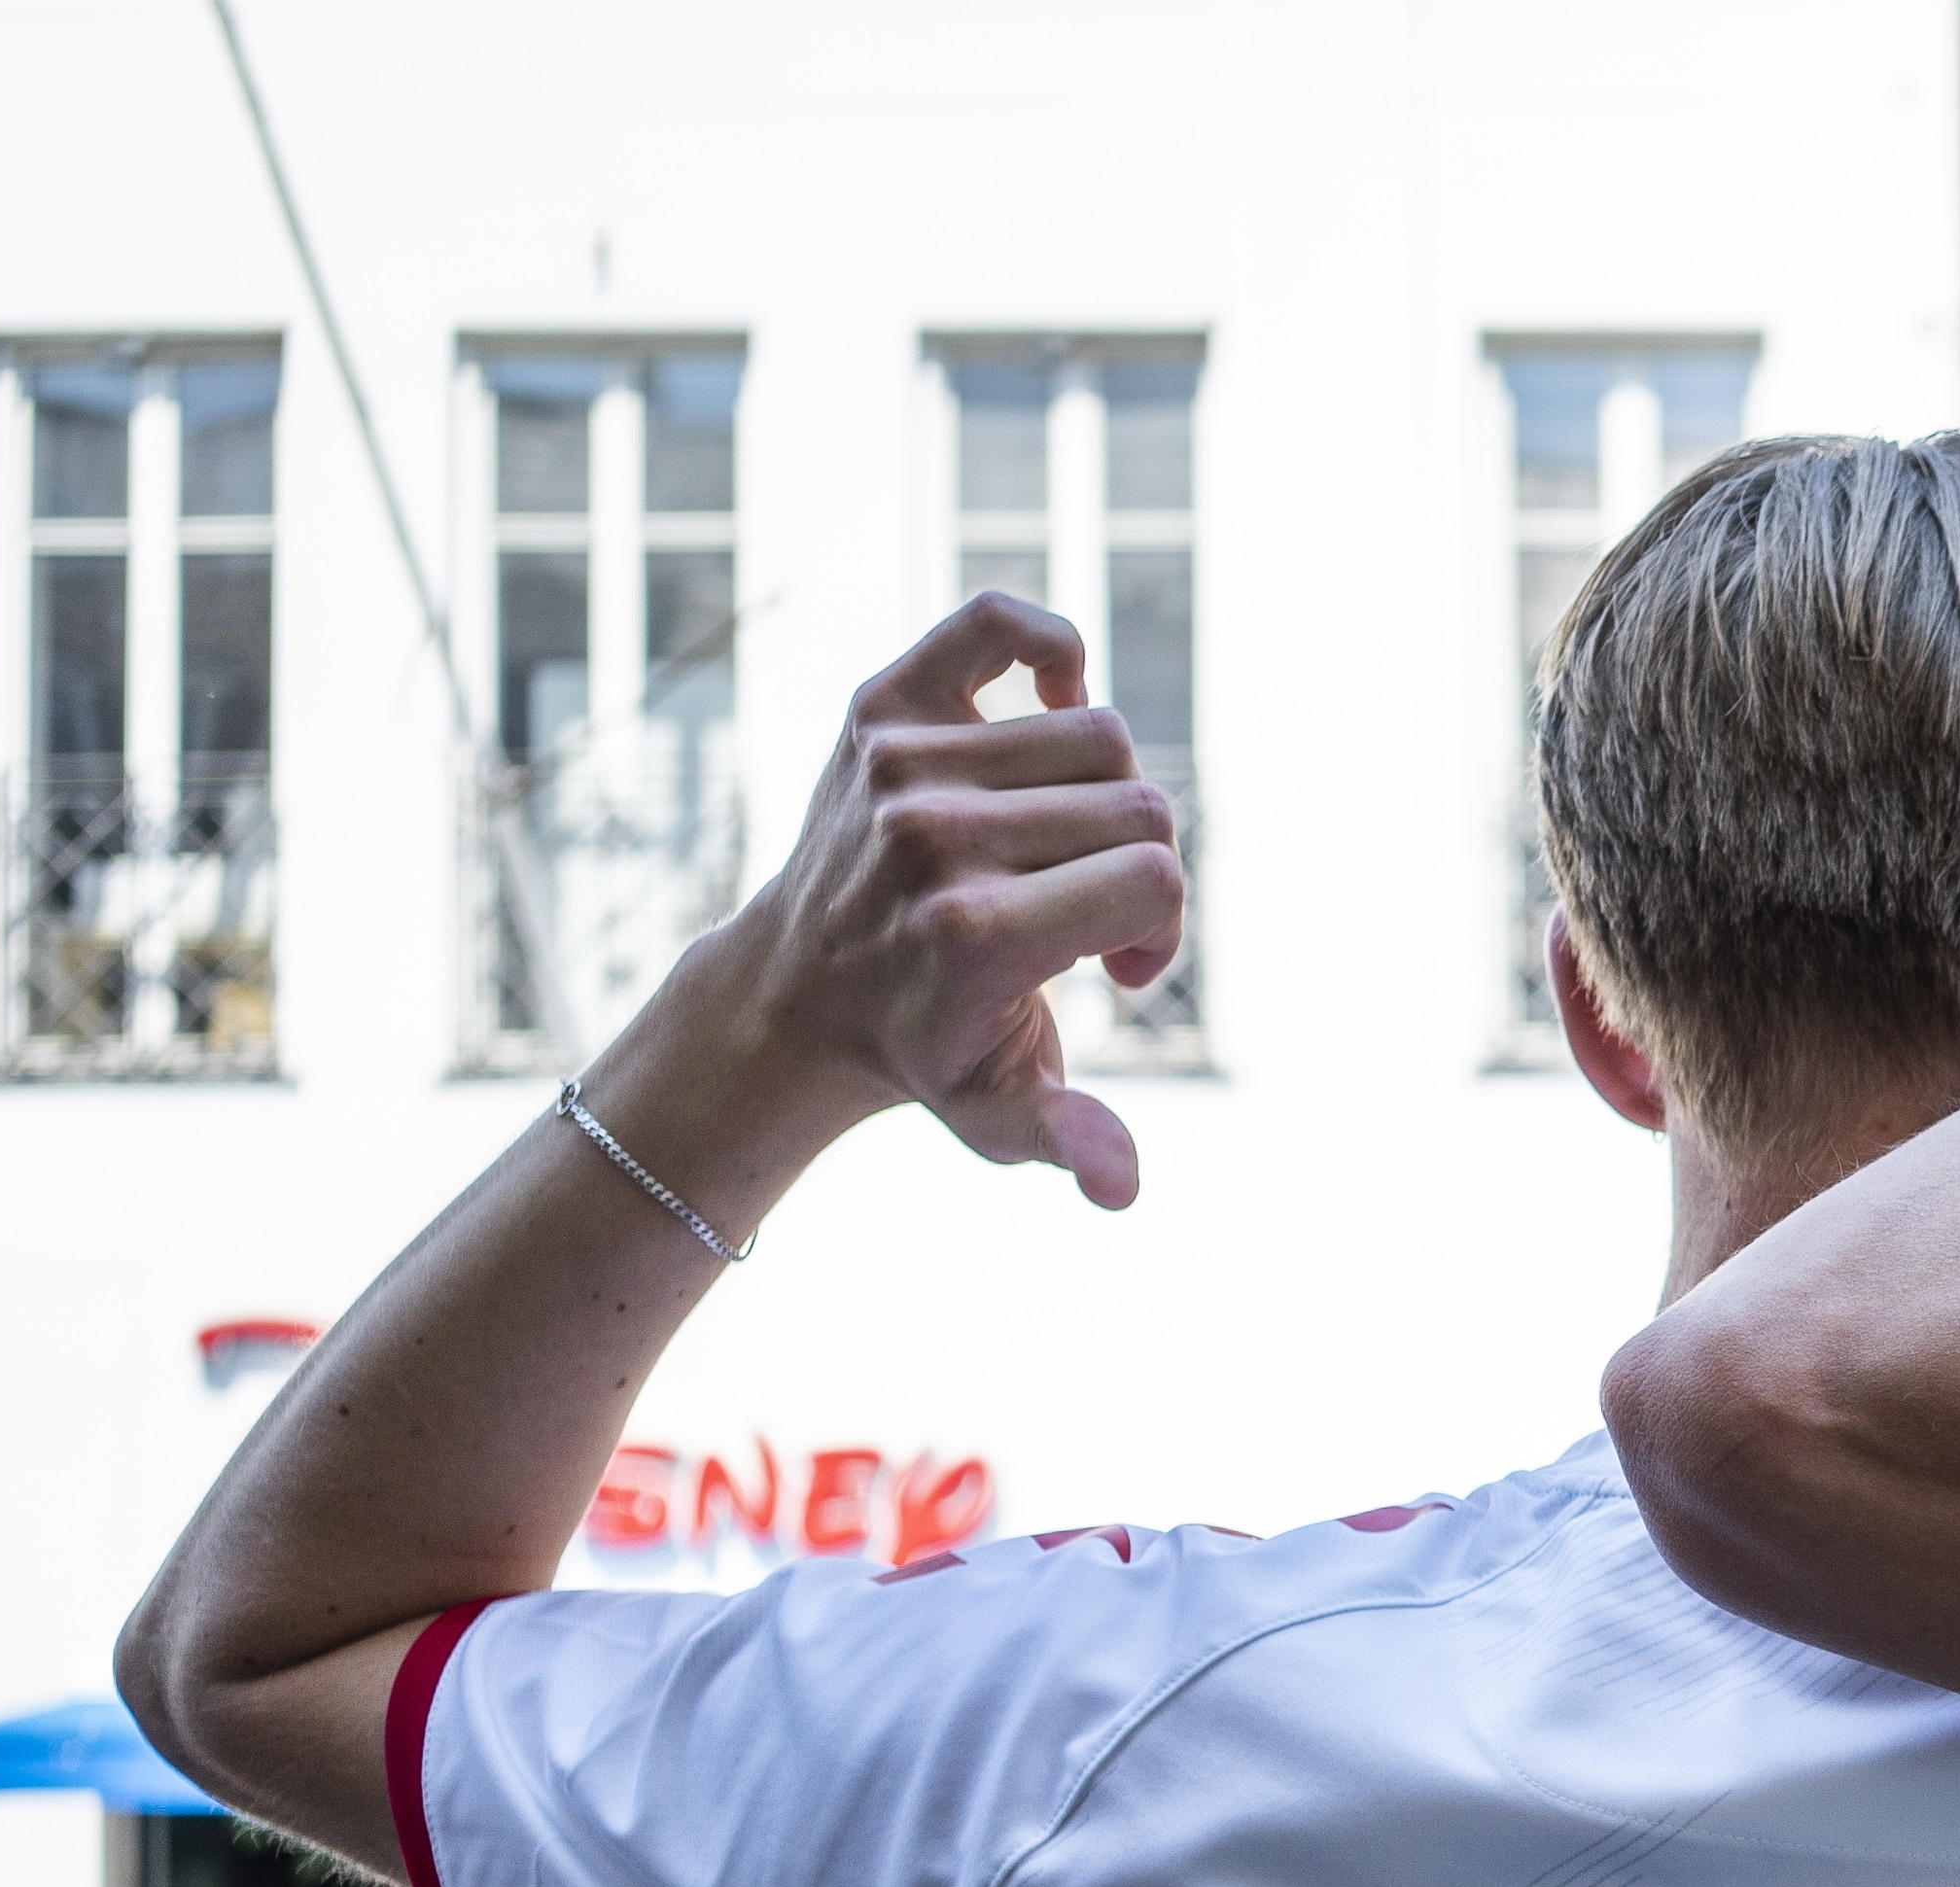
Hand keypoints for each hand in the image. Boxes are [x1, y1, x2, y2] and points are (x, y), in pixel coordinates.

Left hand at [652, 592, 1191, 1209]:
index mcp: (976, 931)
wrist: (798, 992)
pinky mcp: (880, 706)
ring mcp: (903, 762)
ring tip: (1062, 851)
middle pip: (1139, 805)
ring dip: (1105, 797)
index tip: (1121, 970)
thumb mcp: (1002, 1114)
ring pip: (1098, 733)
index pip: (1153, 879)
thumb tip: (1121, 1186)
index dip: (1161, 927)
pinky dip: (1050, 651)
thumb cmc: (931, 1049)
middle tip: (1091, 917)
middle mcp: (934, 835)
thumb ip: (1073, 1140)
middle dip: (1141, 868)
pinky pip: (999, 627)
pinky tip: (1053, 707)